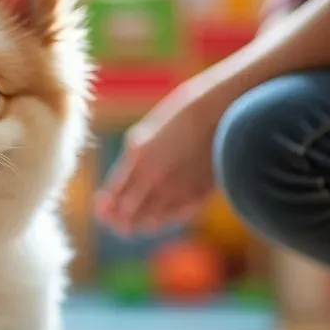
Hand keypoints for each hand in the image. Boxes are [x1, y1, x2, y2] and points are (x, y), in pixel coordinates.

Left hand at [94, 81, 227, 234]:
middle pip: (127, 213)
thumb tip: (122, 179)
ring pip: (151, 220)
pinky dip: (165, 219)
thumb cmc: (186, 112)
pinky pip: (174, 216)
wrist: (226, 106)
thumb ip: (134, 154)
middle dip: (118, 220)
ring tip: (136, 222)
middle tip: (116, 222)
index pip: (113, 194)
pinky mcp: (198, 194)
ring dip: (141, 223)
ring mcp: (177, 187)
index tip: (102, 208)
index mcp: (137, 155)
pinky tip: (160, 215)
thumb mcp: (150, 129)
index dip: (105, 207)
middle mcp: (154, 176)